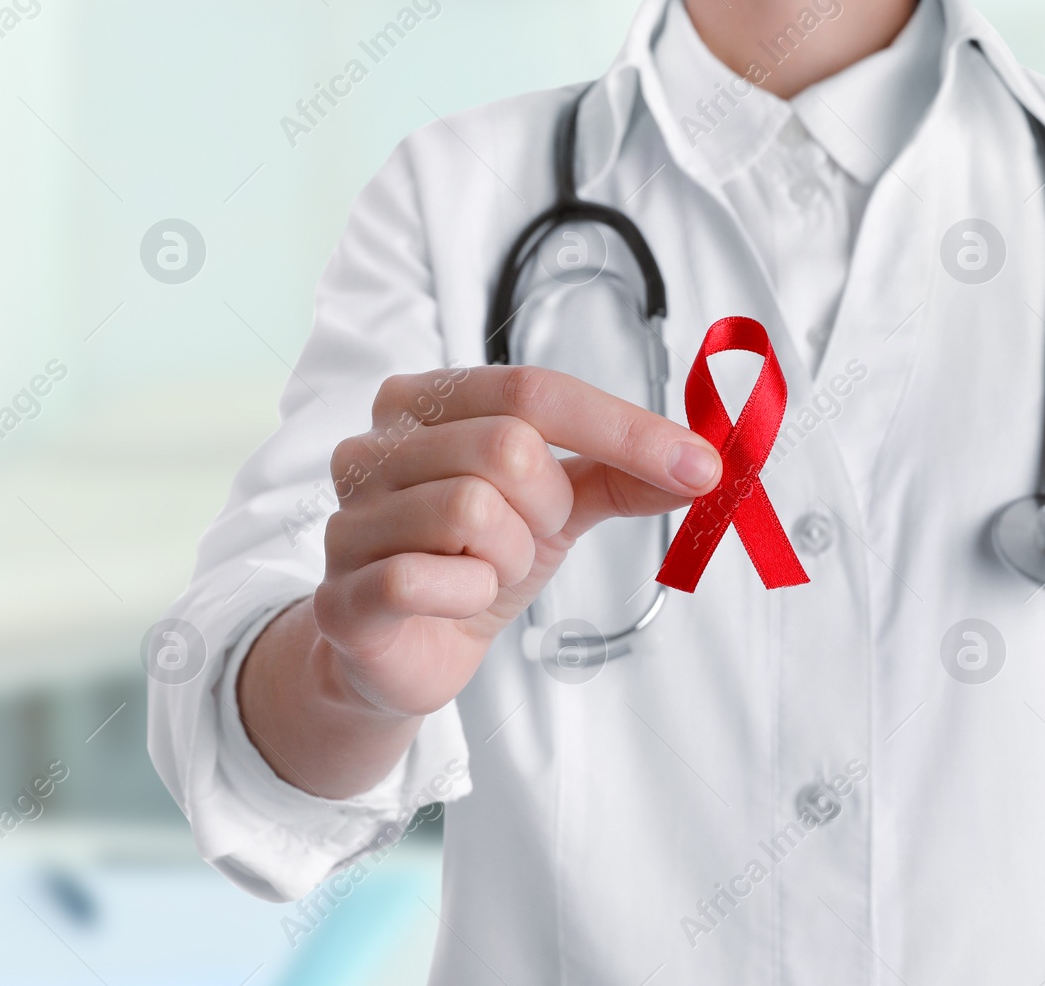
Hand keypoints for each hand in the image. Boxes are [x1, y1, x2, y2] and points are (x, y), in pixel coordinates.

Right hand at [311, 365, 719, 717]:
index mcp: (425, 402)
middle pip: (508, 448)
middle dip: (547, 507)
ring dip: (509, 557)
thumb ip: (623, 476)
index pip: (534, 390)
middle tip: (527, 537)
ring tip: (486, 571)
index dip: (624, 429)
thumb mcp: (559, 505)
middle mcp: (373, 445)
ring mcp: (349, 518)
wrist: (408, 654)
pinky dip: (467, 595)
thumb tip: (703, 464)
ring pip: (473, 511)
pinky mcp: (340, 594)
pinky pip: (423, 578)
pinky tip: (456, 600)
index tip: (700, 465)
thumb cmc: (475, 559)